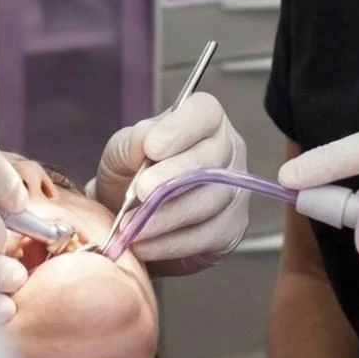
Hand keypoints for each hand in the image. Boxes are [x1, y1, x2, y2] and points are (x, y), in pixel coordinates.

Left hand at [94, 93, 248, 275]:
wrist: (129, 212)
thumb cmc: (131, 170)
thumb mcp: (123, 147)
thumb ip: (135, 140)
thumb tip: (147, 141)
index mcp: (205, 119)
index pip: (205, 113)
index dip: (180, 130)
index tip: (152, 147)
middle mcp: (227, 150)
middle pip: (210, 161)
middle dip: (172, 178)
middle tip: (141, 191)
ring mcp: (235, 191)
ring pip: (209, 202)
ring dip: (166, 217)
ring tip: (134, 224)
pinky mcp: (231, 229)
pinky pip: (206, 237)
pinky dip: (171, 243)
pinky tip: (146, 243)